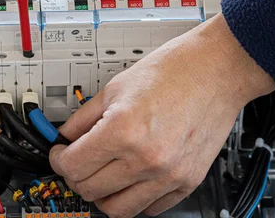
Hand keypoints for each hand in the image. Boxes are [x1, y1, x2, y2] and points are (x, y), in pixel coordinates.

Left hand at [50, 14, 274, 216]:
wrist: (216, 70)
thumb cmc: (173, 71)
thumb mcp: (115, 87)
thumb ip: (84, 117)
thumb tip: (65, 137)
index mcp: (124, 130)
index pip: (73, 166)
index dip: (58, 160)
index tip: (60, 153)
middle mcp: (146, 158)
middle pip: (89, 189)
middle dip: (75, 176)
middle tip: (76, 161)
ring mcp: (168, 175)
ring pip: (117, 209)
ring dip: (101, 194)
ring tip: (101, 175)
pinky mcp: (186, 182)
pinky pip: (150, 209)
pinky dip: (133, 199)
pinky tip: (130, 180)